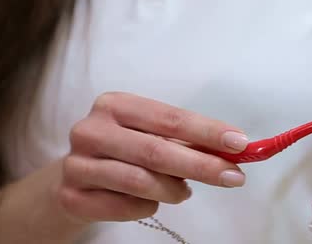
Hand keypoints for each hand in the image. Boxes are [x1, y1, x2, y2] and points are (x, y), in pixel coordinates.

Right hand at [55, 92, 248, 223]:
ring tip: (184, 191)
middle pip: (157, 151)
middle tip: (234, 177)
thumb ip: (186, 140)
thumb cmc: (126, 150)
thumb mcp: (151, 135)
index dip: (207, 131)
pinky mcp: (71, 196)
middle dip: (202, 166)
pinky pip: (125, 207)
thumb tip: (235, 149)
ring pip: (141, 182)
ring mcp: (76, 164)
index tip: (240, 143)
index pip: (170, 118)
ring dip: (174, 190)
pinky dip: (148, 207)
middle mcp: (91, 130)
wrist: (77, 177)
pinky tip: (151, 201)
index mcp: (115, 105)